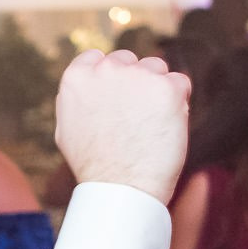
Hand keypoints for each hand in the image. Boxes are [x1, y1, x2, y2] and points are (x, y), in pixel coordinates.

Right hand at [54, 49, 189, 204]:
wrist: (121, 189)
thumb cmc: (94, 166)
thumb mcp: (67, 129)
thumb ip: (77, 99)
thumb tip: (87, 83)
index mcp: (78, 77)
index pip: (97, 58)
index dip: (110, 79)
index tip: (116, 100)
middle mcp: (106, 69)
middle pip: (129, 61)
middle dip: (135, 83)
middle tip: (135, 120)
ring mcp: (138, 76)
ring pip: (157, 69)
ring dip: (158, 90)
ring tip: (151, 126)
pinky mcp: (167, 88)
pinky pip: (180, 84)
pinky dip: (178, 103)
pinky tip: (166, 128)